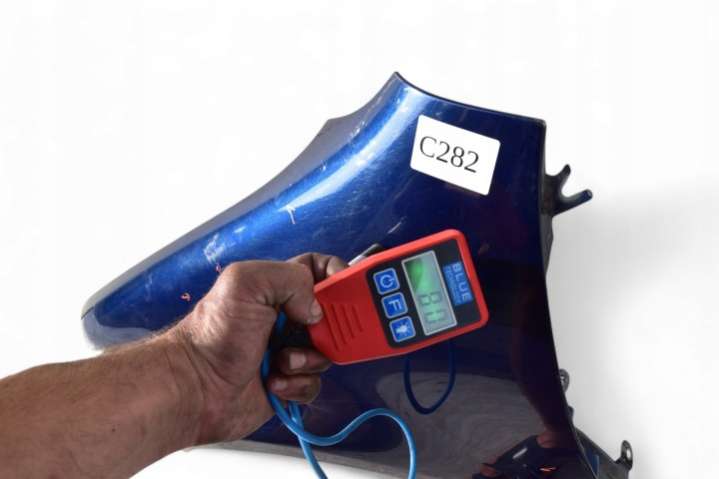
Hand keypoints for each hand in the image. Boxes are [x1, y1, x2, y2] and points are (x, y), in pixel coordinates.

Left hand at [168, 253, 346, 444]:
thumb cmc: (211, 335)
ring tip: (281, 361)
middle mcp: (285, 317)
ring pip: (326, 352)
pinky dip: (298, 384)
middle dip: (329, 327)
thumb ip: (291, 279)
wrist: (194, 388)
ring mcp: (287, 350)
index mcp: (276, 287)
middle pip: (331, 314)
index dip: (335, 275)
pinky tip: (274, 381)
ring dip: (308, 359)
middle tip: (312, 332)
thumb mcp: (246, 284)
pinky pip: (314, 383)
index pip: (318, 269)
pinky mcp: (288, 382)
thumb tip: (317, 308)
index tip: (343, 289)